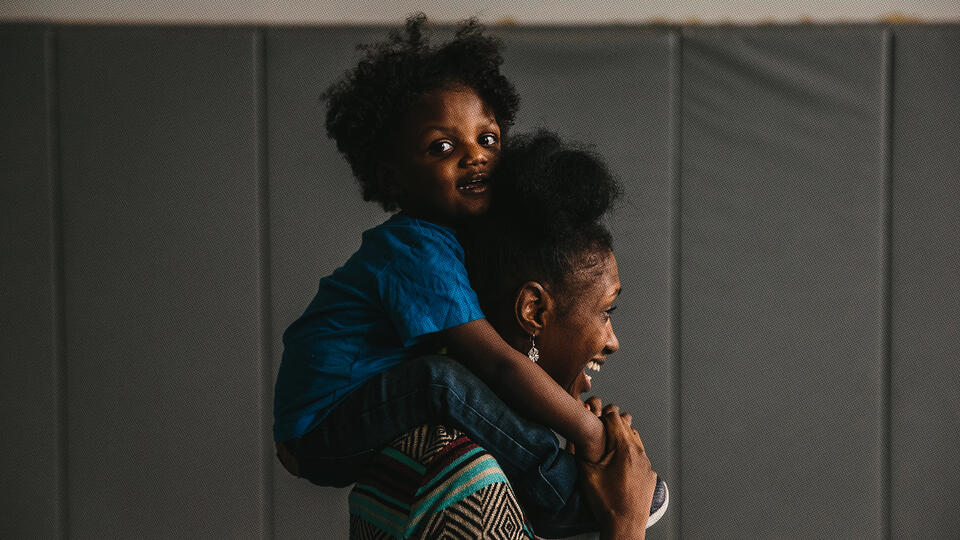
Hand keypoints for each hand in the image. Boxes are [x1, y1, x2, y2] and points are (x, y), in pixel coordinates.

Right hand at [577, 403, 657, 538]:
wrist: (625, 526)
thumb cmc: (606, 502)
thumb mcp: (586, 473)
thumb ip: (581, 450)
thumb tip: (577, 436)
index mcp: (624, 449)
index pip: (615, 417)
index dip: (602, 416)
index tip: (595, 419)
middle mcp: (639, 453)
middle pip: (626, 425)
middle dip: (612, 425)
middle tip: (599, 431)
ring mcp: (647, 464)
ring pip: (635, 440)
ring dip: (622, 439)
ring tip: (608, 448)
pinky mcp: (650, 475)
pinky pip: (641, 456)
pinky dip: (630, 454)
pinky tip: (619, 466)